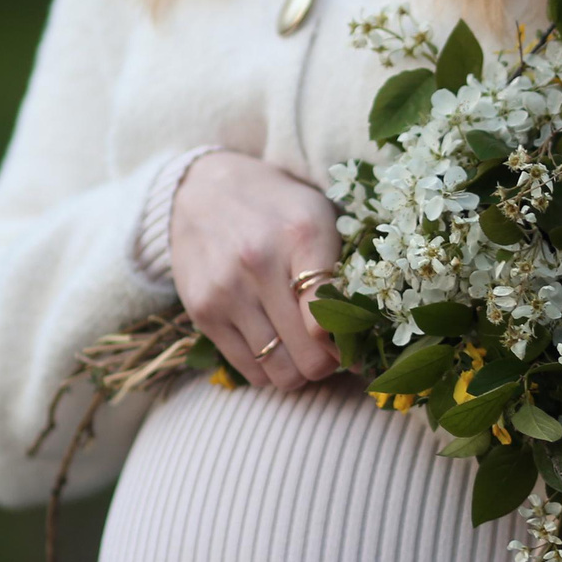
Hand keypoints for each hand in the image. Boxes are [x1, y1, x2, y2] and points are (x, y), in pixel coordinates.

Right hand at [168, 152, 341, 392]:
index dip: (351, 343)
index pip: (333, 316)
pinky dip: (269, 370)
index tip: (356, 345)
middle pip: (310, 355)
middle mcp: (259, 263)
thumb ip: (342, 272)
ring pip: (280, 371)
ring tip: (303, 352)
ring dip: (299, 371)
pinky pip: (248, 370)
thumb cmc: (277, 209)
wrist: (204, 189)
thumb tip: (359, 342)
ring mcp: (226, 290)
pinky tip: (275, 349)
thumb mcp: (319, 219)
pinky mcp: (202, 312)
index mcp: (301, 234)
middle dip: (329, 364)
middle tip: (331, 354)